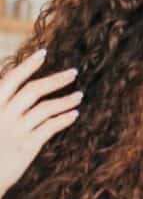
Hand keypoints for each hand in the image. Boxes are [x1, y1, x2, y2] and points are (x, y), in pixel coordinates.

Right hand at [0, 49, 80, 198]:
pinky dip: (64, 118)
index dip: (28, 65)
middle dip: (56, 79)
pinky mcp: (28, 146)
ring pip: (46, 108)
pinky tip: (75, 114)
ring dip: (66, 99)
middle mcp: (3, 114)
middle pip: (34, 90)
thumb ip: (5, 105)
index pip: (11, 79)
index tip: (44, 53)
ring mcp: (16, 130)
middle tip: (74, 72)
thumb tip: (21, 93)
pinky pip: (50, 127)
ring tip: (79, 95)